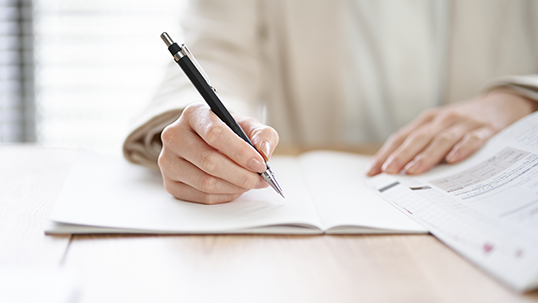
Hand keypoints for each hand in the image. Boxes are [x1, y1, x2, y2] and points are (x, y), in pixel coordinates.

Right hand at [158, 102, 278, 203]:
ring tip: (250, 183)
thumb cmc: (228, 133)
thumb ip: (262, 135)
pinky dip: (225, 196)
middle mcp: (174, 135)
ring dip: (235, 187)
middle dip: (241, 174)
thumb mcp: (248, 126)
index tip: (260, 164)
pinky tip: (235, 188)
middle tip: (260, 179)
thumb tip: (264, 152)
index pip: (214, 134)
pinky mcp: (170, 183)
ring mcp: (168, 161)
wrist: (207, 143)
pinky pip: (202, 197)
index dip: (240, 152)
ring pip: (206, 182)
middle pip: (210, 161)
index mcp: (194, 114)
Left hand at [366, 90, 537, 175]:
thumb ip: (420, 145)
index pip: (401, 137)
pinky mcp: (484, 129)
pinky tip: (452, 160)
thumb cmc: (461, 122)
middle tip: (388, 170)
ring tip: (413, 170)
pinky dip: (462, 149)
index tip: (372, 171)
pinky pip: (472, 140)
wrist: (500, 104)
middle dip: (401, 155)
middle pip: (418, 138)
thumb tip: (396, 169)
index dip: (385, 154)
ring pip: (441, 140)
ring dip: (426, 156)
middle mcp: (442, 120)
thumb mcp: (438, 128)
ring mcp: (463, 124)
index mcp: (426, 120)